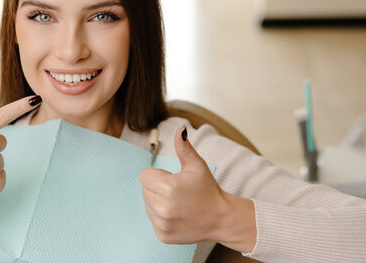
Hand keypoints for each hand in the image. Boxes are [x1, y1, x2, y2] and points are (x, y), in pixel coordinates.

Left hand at [139, 126, 255, 252]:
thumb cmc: (208, 190)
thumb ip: (183, 147)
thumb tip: (180, 130)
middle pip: (144, 190)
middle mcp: (163, 207)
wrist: (221, 218)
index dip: (158, 175)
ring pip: (147, 205)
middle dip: (157, 188)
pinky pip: (152, 220)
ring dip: (158, 203)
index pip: (144, 176)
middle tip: (177, 192)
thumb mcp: (197, 165)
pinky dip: (161, 218)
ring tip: (178, 204)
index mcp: (168, 187)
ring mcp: (162, 224)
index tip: (172, 180)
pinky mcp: (163, 235)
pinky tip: (177, 215)